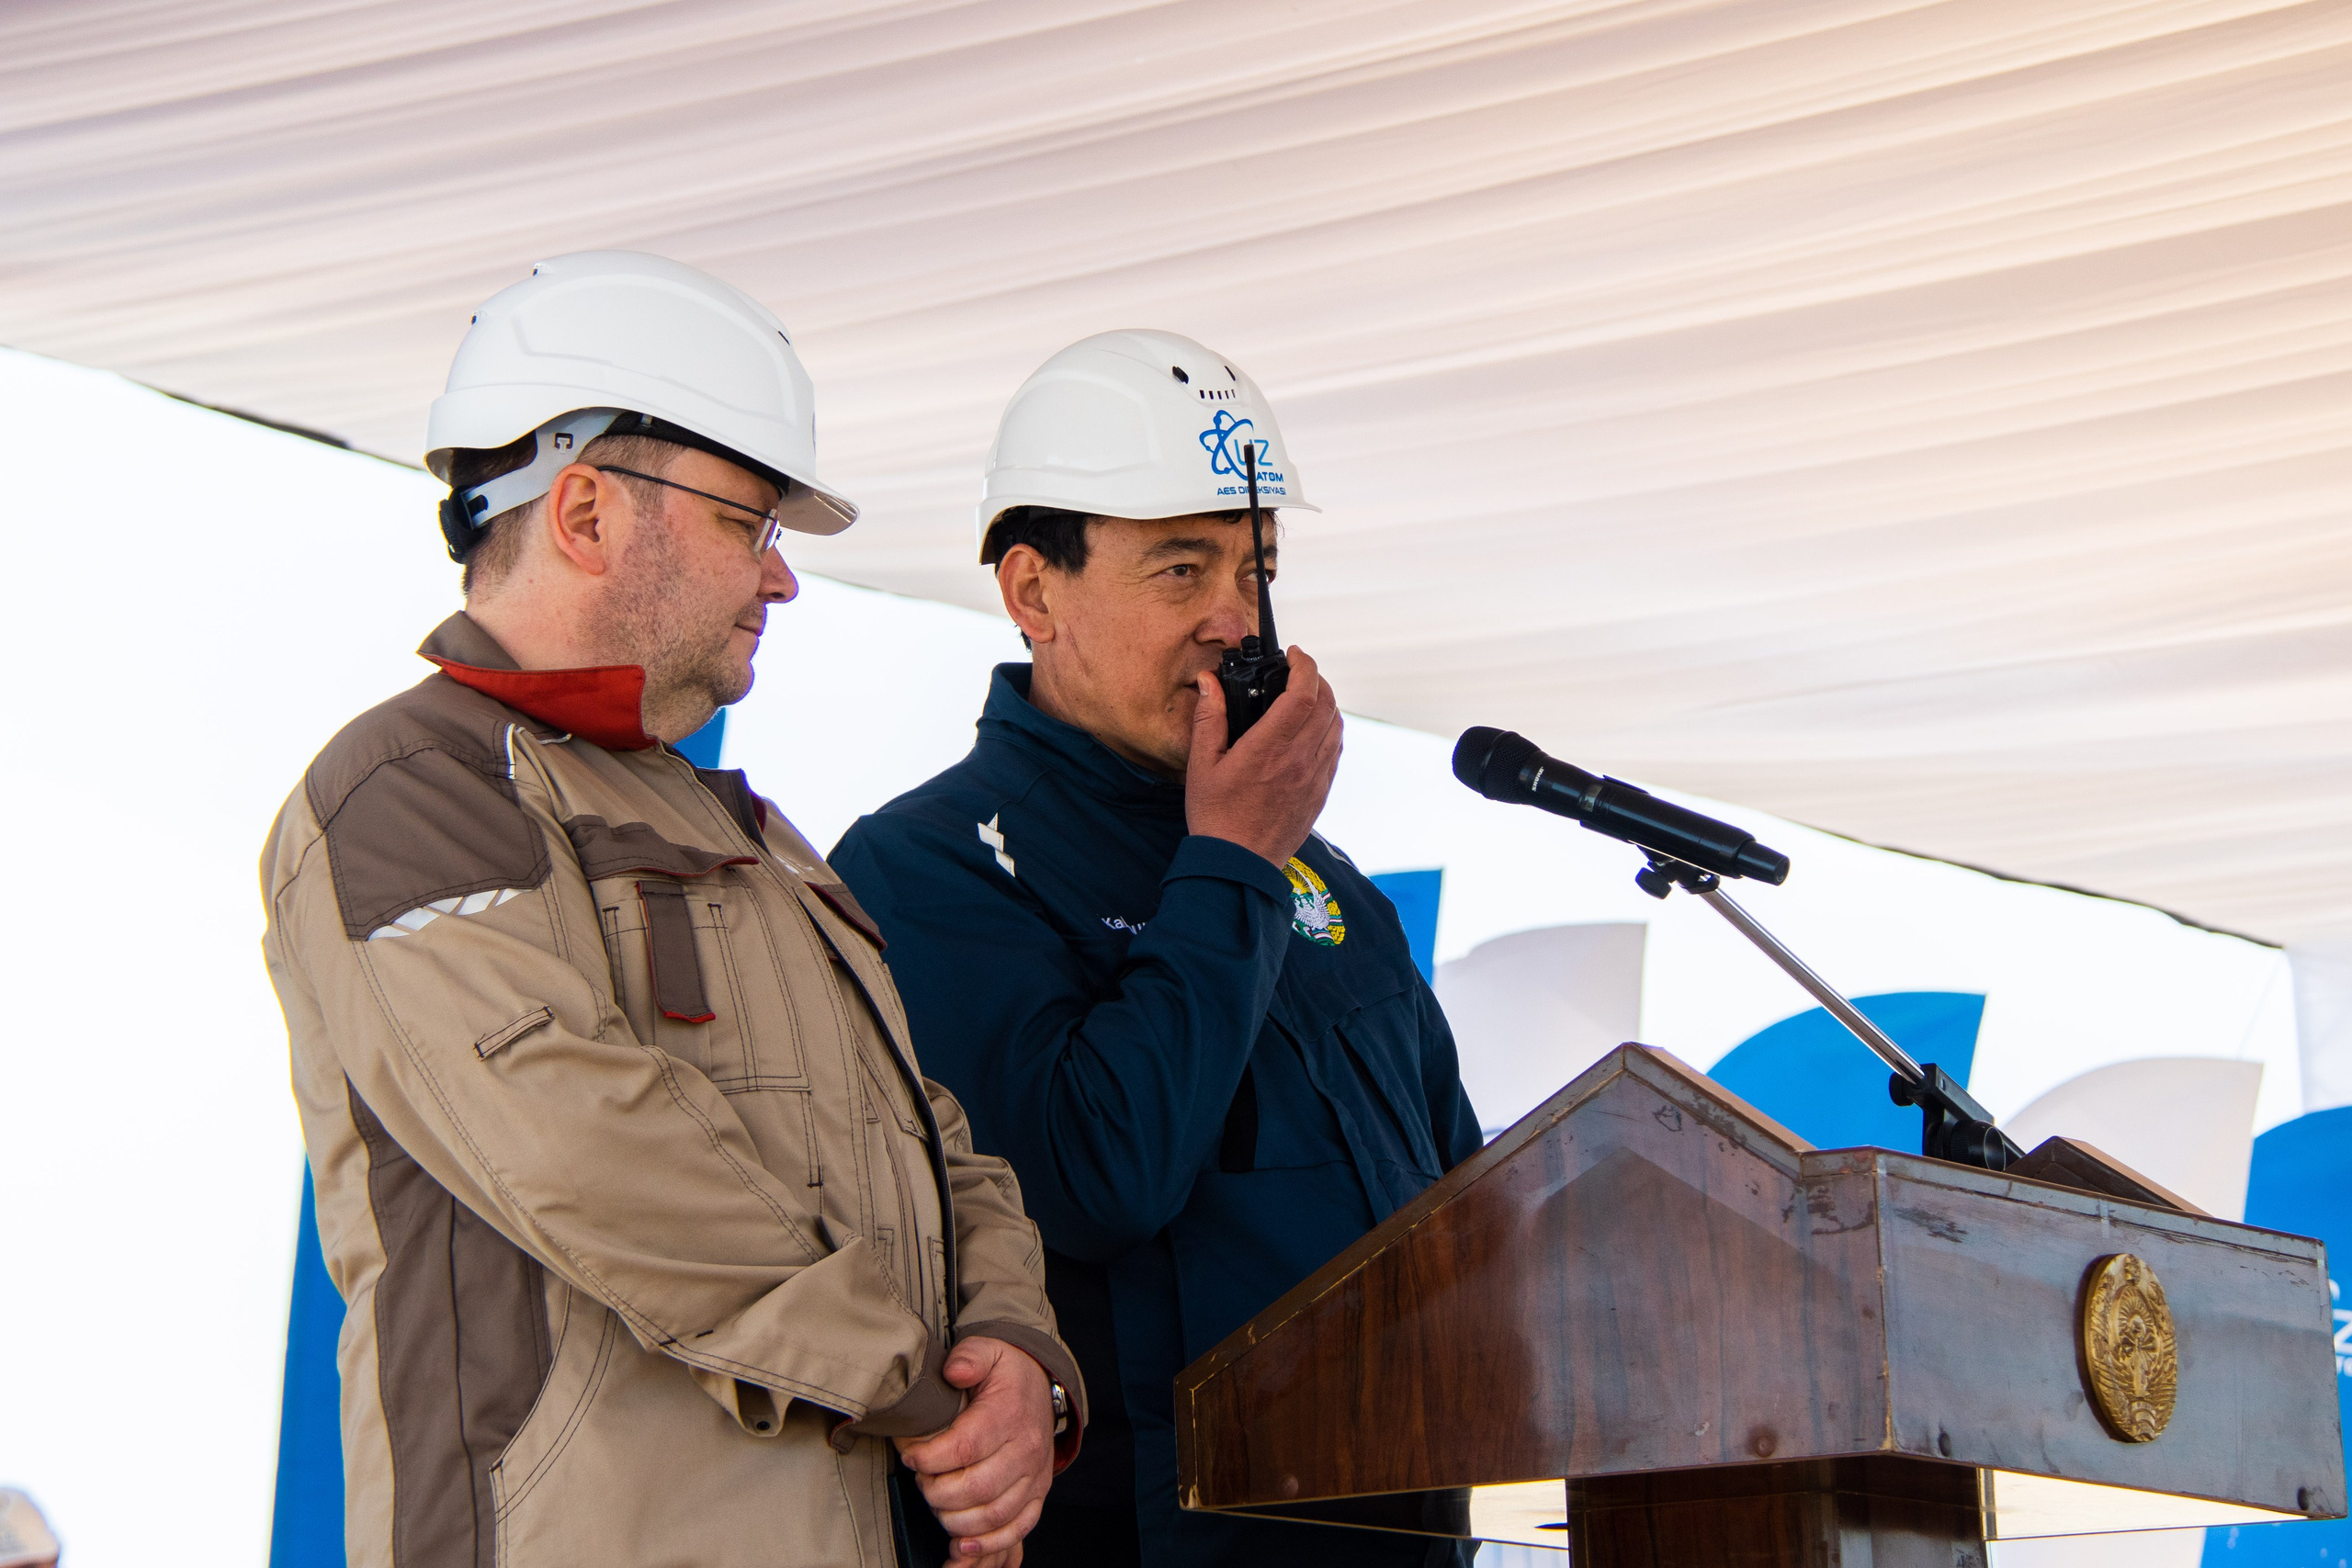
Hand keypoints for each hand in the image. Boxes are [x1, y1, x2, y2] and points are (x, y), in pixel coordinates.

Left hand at [896, 1336, 1054, 1564]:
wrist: (1041, 1379)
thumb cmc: (1006, 1370)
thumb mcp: (987, 1349)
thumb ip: (969, 1356)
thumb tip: (954, 1371)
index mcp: (1009, 1414)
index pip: (965, 1447)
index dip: (930, 1458)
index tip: (910, 1456)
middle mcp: (1027, 1449)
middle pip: (978, 1488)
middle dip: (938, 1493)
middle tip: (921, 1482)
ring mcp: (1035, 1475)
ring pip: (994, 1515)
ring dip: (957, 1520)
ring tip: (936, 1506)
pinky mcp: (1038, 1493)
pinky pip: (1018, 1528)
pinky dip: (990, 1545)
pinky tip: (962, 1547)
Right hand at [1185, 646, 1343, 866]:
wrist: (1237, 864)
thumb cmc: (1216, 817)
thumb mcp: (1202, 765)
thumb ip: (1209, 718)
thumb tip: (1209, 682)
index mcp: (1270, 749)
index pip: (1304, 694)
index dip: (1305, 666)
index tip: (1295, 654)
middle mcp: (1300, 761)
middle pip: (1327, 704)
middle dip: (1316, 679)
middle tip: (1297, 672)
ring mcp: (1314, 778)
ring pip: (1336, 726)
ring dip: (1326, 703)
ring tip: (1305, 697)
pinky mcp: (1320, 793)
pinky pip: (1335, 751)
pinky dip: (1329, 730)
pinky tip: (1311, 730)